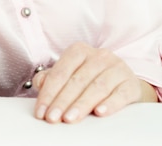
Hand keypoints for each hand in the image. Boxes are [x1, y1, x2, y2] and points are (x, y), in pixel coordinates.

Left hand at [33, 42, 149, 122]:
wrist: (124, 83)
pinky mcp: (130, 83)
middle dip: (62, 101)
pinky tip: (99, 113)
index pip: (60, 72)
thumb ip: (52, 78)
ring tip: (70, 119)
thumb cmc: (91, 78)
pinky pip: (120, 93)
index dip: (49, 93)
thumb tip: (40, 83)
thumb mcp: (71, 75)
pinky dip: (110, 104)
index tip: (41, 112)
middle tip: (52, 118)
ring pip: (97, 87)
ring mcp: (116, 68)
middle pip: (77, 80)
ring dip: (82, 104)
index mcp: (79, 51)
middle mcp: (99, 55)